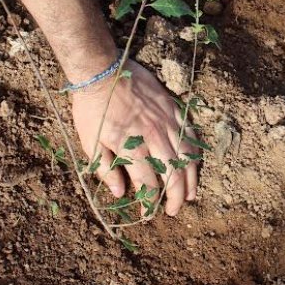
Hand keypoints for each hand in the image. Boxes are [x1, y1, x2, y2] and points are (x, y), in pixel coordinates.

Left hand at [71, 60, 198, 216]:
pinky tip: (194, 162)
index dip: (150, 203)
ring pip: (187, 155)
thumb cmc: (92, 107)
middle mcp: (153, 136)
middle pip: (173, 173)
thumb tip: (120, 192)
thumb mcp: (90, 141)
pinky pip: (189, 132)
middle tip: (174, 210)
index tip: (149, 214)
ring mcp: (166, 121)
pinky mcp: (173, 107)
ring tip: (191, 195)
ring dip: (190, 179)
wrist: (103, 70)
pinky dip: (194, 151)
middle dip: (176, 197)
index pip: (148, 183)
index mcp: (131, 146)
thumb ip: (106, 169)